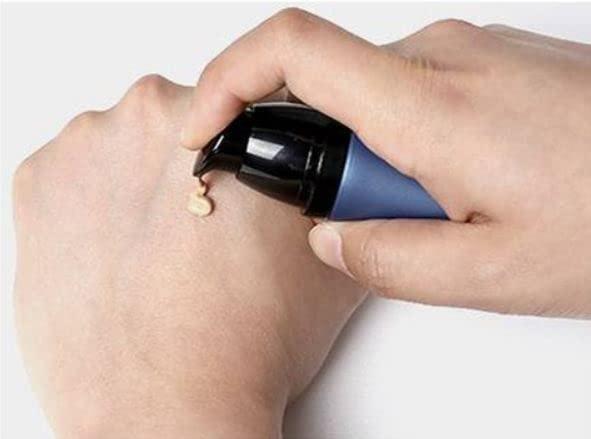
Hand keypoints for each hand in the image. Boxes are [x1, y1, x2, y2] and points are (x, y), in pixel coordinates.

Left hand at [13, 75, 364, 437]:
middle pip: (183, 127)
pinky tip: (120, 256)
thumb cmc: (248, 342)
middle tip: (205, 236)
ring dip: (142, 186)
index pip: (241, 111)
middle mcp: (151, 111)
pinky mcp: (37, 182)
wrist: (171, 410)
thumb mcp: (330, 259)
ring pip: (127, 148)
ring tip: (160, 254)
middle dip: (196, 171)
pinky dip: (94, 205)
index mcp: (229, 118)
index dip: (249, 159)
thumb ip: (340, 201)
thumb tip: (344, 190)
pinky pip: (76, 177)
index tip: (244, 191)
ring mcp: (86, 144)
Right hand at [181, 9, 590, 317]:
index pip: (289, 50)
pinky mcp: (489, 63)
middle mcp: (442, 57)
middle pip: (329, 92)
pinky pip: (416, 97)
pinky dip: (414, 148)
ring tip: (456, 213)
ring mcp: (470, 53)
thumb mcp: (489, 273)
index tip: (206, 128)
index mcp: (428, 104)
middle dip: (334, 166)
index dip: (226, 81)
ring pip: (375, 103)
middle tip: (400, 221)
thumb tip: (328, 236)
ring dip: (384, 165)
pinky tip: (473, 188)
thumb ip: (385, 259)